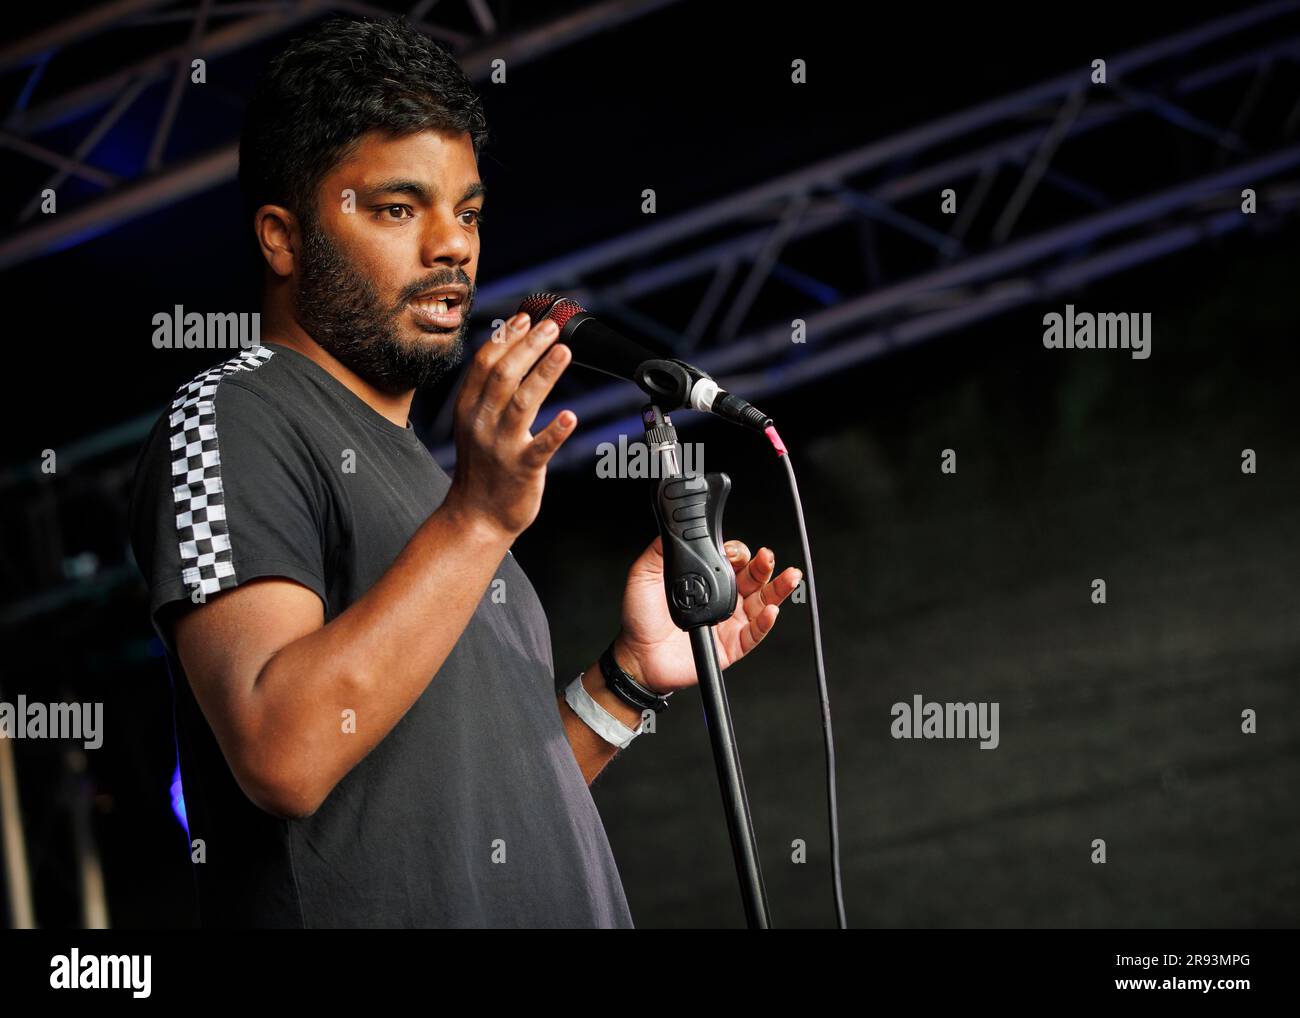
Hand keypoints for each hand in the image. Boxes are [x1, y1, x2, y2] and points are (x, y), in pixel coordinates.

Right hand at [444, 313, 575, 538]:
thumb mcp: (474, 423)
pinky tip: (570, 416)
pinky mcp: (521, 469)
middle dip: (528, 346)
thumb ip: (487, 390)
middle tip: (551, 326)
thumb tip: (507, 348)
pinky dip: (555, 431)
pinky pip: (540, 447)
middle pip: (503, 375)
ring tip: (563, 351)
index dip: (506, 338)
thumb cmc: (483, 467)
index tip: (525, 317)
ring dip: (544, 373)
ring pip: (522, 402)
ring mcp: (500, 446)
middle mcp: (481, 422)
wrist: (476, 515)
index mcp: (468, 408)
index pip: (484, 363)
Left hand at [611, 537, 801, 693]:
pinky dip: (766, 622)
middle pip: (753, 577)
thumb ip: (661, 551)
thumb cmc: (640, 619)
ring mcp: (729, 622)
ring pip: (763, 602)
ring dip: (778, 588)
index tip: (735, 551)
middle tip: (767, 557)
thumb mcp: (644, 575)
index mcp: (705, 579)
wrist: (637, 657)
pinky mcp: (732, 646)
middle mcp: (722, 598)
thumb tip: (674, 529)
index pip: (732, 559)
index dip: (738, 552)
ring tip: (788, 577)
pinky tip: (771, 611)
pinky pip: (755, 634)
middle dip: (764, 565)